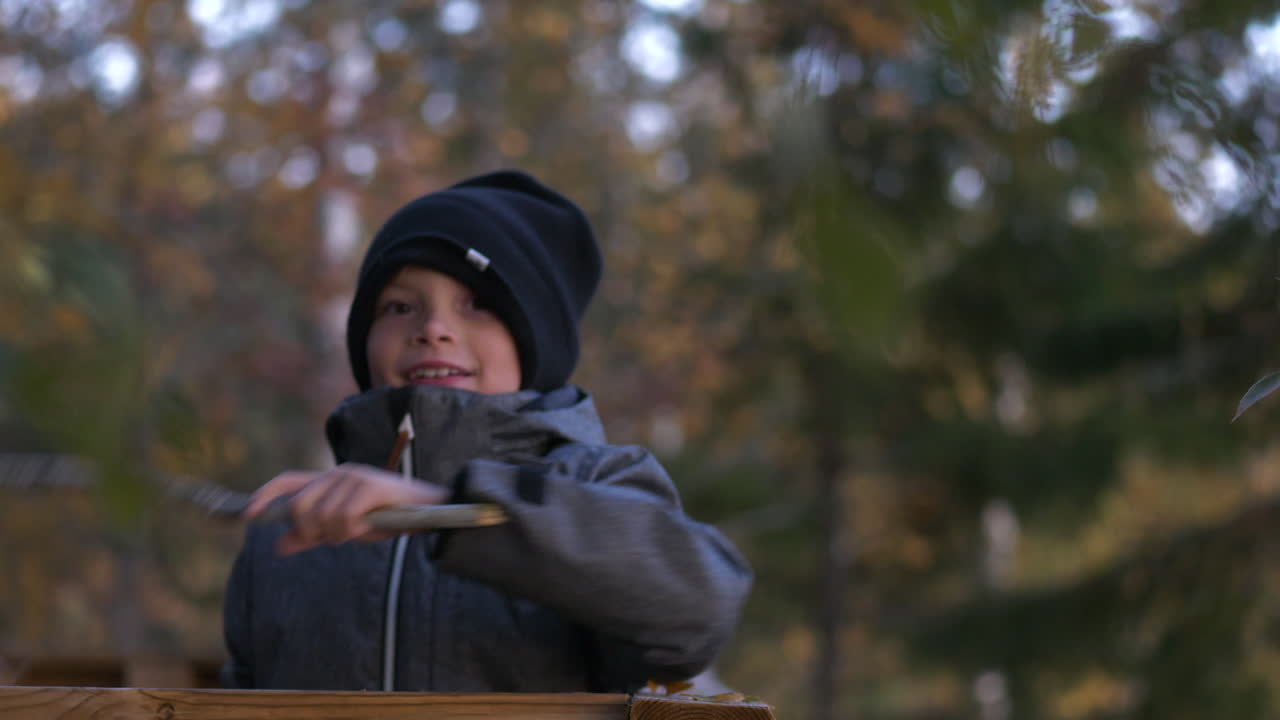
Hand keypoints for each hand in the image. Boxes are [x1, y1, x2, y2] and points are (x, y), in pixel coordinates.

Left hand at [245, 463, 448, 555]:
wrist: (430, 513)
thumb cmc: (388, 520)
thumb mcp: (345, 530)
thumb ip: (312, 535)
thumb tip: (278, 545)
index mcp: (331, 481)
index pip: (289, 481)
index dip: (265, 496)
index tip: (246, 516)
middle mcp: (339, 473)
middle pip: (299, 506)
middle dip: (310, 530)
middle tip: (334, 538)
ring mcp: (354, 477)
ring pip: (321, 517)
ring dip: (336, 535)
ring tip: (359, 532)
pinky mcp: (370, 486)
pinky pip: (343, 518)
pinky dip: (351, 531)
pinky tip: (367, 529)